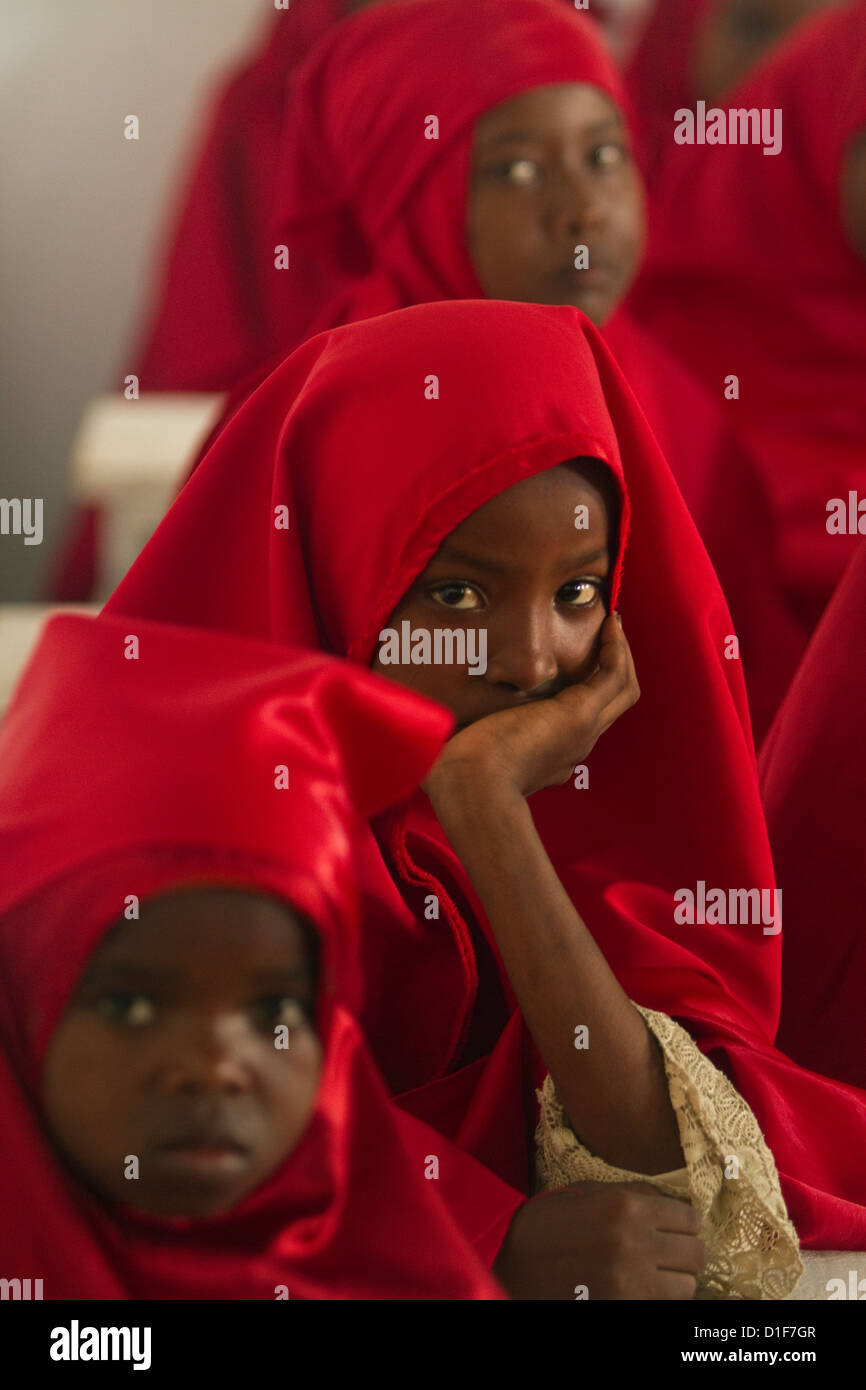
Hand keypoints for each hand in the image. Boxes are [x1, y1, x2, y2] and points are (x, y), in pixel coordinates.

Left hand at [424, 612, 638, 805]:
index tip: (576, 661)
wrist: (470, 790)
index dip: (586, 688)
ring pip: (622, 688)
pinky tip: (609, 623)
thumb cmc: (456, 777)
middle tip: (609, 633)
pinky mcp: (579, 714)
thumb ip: (456, 736)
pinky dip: (616, 649)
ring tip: (613, 623)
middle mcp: (575, 744)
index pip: (582, 720)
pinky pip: (614, 675)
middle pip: (614, 703)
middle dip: (614, 665)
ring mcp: (582, 731)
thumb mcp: (463, 751)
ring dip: (621, 653)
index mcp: (551, 756)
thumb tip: (424, 725)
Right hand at [493, 1183, 705, 1300]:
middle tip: (674, 1255)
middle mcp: (635, 1243)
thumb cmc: (547, 1226)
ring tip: (658, 1275)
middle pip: (696, 1254)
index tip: (680, 1229)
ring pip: (687, 1287)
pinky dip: (659, 1299)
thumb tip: (669, 1201)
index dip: (686, 1224)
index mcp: (626, 1206)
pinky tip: (642, 1290)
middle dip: (687, 1254)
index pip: (690, 1218)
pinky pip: (664, 1306)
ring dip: (676, 1281)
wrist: (514, 1271)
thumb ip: (630, 1193)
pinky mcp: (625, 1307)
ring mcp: (631, 1281)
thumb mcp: (586, 1193)